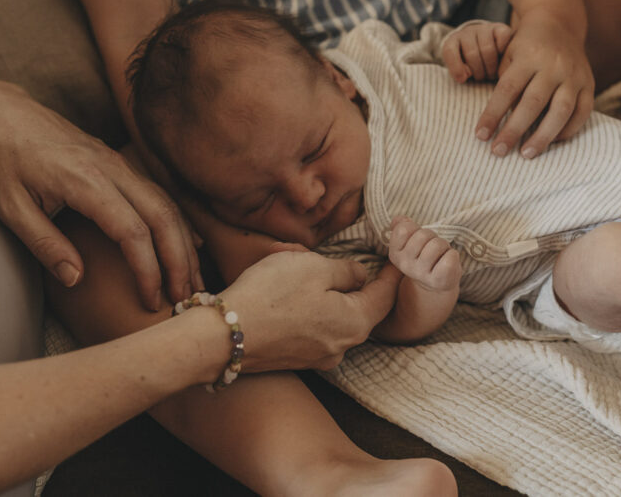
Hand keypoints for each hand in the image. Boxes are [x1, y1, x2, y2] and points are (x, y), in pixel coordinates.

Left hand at [0, 80, 199, 310]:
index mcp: (85, 181)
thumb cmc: (1, 160)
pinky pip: (160, 194)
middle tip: (187, 296)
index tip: (151, 299)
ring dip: (183, 243)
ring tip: (191, 278)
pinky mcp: (121, 164)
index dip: (148, 269)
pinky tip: (189, 243)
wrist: (3, 114)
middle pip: (163, 217)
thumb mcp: (10, 207)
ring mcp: (121, 164)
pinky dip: (178, 222)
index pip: (132, 231)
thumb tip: (76, 279)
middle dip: (180, 260)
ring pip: (168, 204)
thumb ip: (45, 243)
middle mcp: (113, 170)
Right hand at [221, 244, 400, 370]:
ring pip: (339, 322)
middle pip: (363, 312)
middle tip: (366, 264)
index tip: (398, 260)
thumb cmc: (270, 296)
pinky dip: (317, 313)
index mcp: (355, 324)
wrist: (222, 336)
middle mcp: (342, 347)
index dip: (392, 275)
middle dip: (364, 287)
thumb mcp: (314, 268)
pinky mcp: (296, 360)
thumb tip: (359, 276)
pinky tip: (301, 298)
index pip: (385, 296)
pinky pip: (318, 331)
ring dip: (336, 300)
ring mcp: (318, 358)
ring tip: (324, 277)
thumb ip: (345, 271)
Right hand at [387, 216, 461, 291]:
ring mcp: (421, 274)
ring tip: (440, 254)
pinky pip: (450, 257)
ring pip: (437, 244)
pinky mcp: (439, 280)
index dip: (415, 228)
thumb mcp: (409, 243)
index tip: (418, 239)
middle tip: (433, 248)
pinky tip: (447, 261)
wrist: (433, 286)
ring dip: (443, 245)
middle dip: (432, 236)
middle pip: (423, 235)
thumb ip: (402, 228)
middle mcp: (405, 265)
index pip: (403, 229)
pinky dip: (452, 255)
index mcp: (395, 254)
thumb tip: (398, 219)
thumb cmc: (423, 257)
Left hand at [441, 21, 512, 82]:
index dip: (455, 67)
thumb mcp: (461, 70)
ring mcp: (484, 28)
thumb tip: (464, 77)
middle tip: (483, 78)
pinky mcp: (500, 28)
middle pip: (471, 53)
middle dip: (478, 71)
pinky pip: (502, 38)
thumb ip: (460, 73)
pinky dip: (503, 51)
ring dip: (491, 67)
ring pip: (487, 49)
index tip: (462, 79)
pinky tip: (502, 57)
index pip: (449, 51)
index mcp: (453, 41)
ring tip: (492, 74)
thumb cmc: (473, 65)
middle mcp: (468, 32)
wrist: (492, 50)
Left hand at [475, 12, 593, 157]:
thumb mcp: (509, 55)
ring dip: (543, 136)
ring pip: (560, 111)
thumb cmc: (526, 46)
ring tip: (526, 153)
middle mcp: (554, 66)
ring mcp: (574, 75)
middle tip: (498, 151)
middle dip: (514, 130)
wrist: (559, 24)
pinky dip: (568, 130)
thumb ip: (505, 84)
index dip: (492, 115)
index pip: (507, 90)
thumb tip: (498, 121)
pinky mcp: (589, 83)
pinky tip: (553, 141)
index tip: (480, 136)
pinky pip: (582, 112)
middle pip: (533, 103)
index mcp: (529, 57)